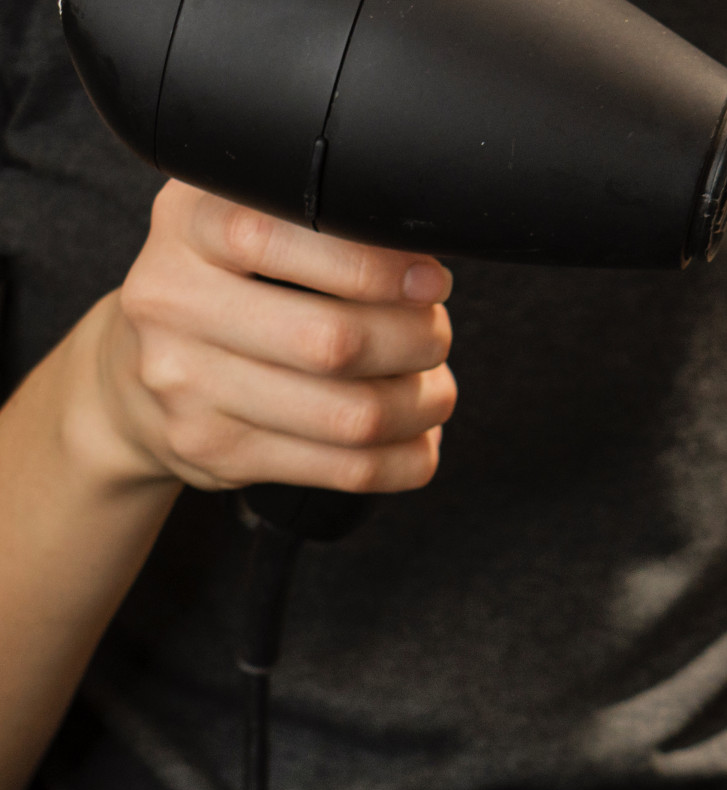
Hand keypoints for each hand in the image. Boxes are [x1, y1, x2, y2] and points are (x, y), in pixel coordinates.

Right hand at [85, 180, 458, 494]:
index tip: (428, 281)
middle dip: (417, 342)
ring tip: (434, 389)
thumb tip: (422, 257)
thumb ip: (315, 220)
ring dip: (422, 405)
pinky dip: (408, 455)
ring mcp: (187, 386)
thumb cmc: (221, 290)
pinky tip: (415, 434)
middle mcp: (172, 301)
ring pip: (353, 416)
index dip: (375, 266)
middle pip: (333, 342)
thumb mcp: (240, 222)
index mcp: (187, 225)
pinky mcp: (216, 452)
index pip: (282, 238)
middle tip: (433, 335)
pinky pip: (349, 470)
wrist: (132, 377)